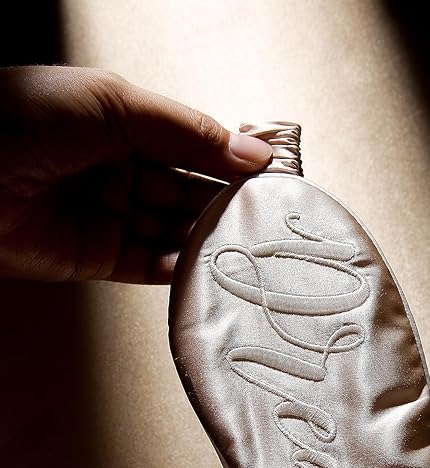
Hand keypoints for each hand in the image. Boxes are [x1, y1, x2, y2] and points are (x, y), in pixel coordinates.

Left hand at [0, 66, 272, 282]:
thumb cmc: (23, 116)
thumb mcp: (115, 103)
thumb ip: (188, 130)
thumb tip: (251, 152)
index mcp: (123, 126)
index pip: (192, 147)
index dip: (230, 162)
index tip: (270, 177)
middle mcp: (119, 172)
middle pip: (187, 193)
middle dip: (223, 205)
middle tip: (263, 217)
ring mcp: (109, 217)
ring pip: (173, 233)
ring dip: (206, 239)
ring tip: (242, 243)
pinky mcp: (96, 259)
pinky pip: (149, 268)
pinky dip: (179, 268)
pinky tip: (206, 263)